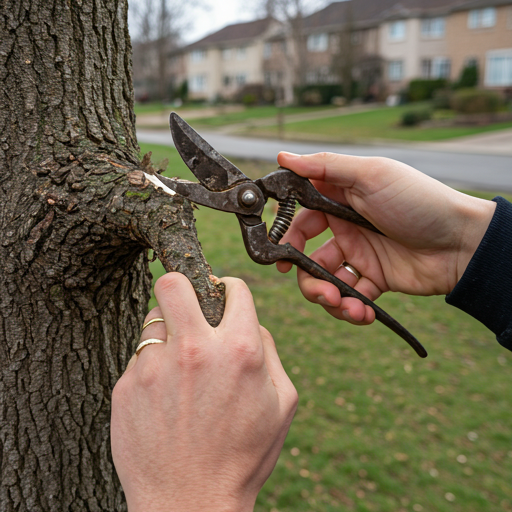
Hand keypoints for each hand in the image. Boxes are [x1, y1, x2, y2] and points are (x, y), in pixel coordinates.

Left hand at [111, 273, 297, 511]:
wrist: (189, 504)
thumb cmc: (242, 455)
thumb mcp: (282, 403)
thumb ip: (269, 351)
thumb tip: (249, 321)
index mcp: (238, 350)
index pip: (233, 288)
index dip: (230, 288)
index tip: (223, 296)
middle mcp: (194, 350)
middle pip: (174, 283)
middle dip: (182, 286)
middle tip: (187, 304)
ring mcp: (155, 367)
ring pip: (153, 319)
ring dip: (168, 332)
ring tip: (179, 364)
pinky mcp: (126, 386)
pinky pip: (138, 356)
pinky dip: (152, 366)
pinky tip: (163, 396)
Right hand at [276, 152, 495, 324]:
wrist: (462, 242)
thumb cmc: (419, 201)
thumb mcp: (371, 175)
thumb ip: (324, 167)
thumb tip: (282, 157)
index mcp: (340, 201)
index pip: (301, 220)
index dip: (286, 238)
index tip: (278, 255)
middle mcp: (346, 229)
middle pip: (308, 258)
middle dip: (308, 279)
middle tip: (320, 291)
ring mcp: (360, 256)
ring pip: (327, 281)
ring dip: (330, 298)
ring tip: (345, 306)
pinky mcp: (375, 280)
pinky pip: (352, 298)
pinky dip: (353, 308)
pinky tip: (364, 312)